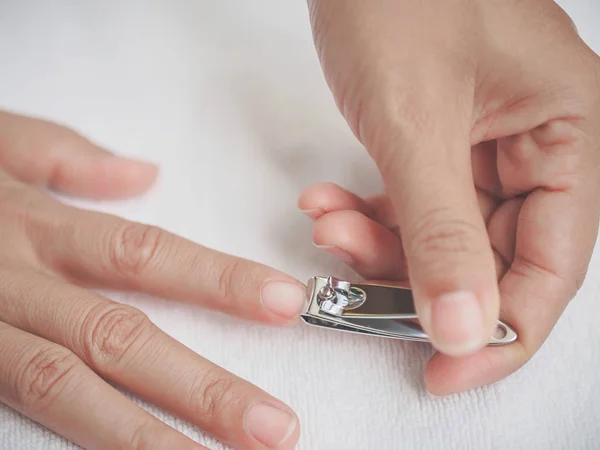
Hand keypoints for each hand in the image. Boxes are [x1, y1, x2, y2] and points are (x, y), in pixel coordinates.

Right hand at [0, 111, 301, 449]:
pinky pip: (16, 413)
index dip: (221, 282)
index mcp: (38, 227)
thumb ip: (66, 157)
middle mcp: (15, 286)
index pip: (150, 256)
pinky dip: (76, 446)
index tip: (287, 305)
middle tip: (274, 427)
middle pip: (122, 340)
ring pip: (70, 393)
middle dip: (203, 387)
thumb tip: (142, 172)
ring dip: (149, 440)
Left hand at [304, 0, 599, 393]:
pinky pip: (410, 204)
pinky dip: (367, 213)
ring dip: (378, 243)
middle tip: (353, 289)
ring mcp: (483, 145)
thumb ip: (442, 231)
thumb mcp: (417, 123)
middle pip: (490, 256)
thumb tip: (466, 327)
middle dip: (414, 277)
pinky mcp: (437, 141)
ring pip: (440, 236)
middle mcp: (534, 144)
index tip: (443, 369)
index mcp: (567, 133)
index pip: (550, 264)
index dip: (501, 329)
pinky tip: (327, 202)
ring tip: (327, 223)